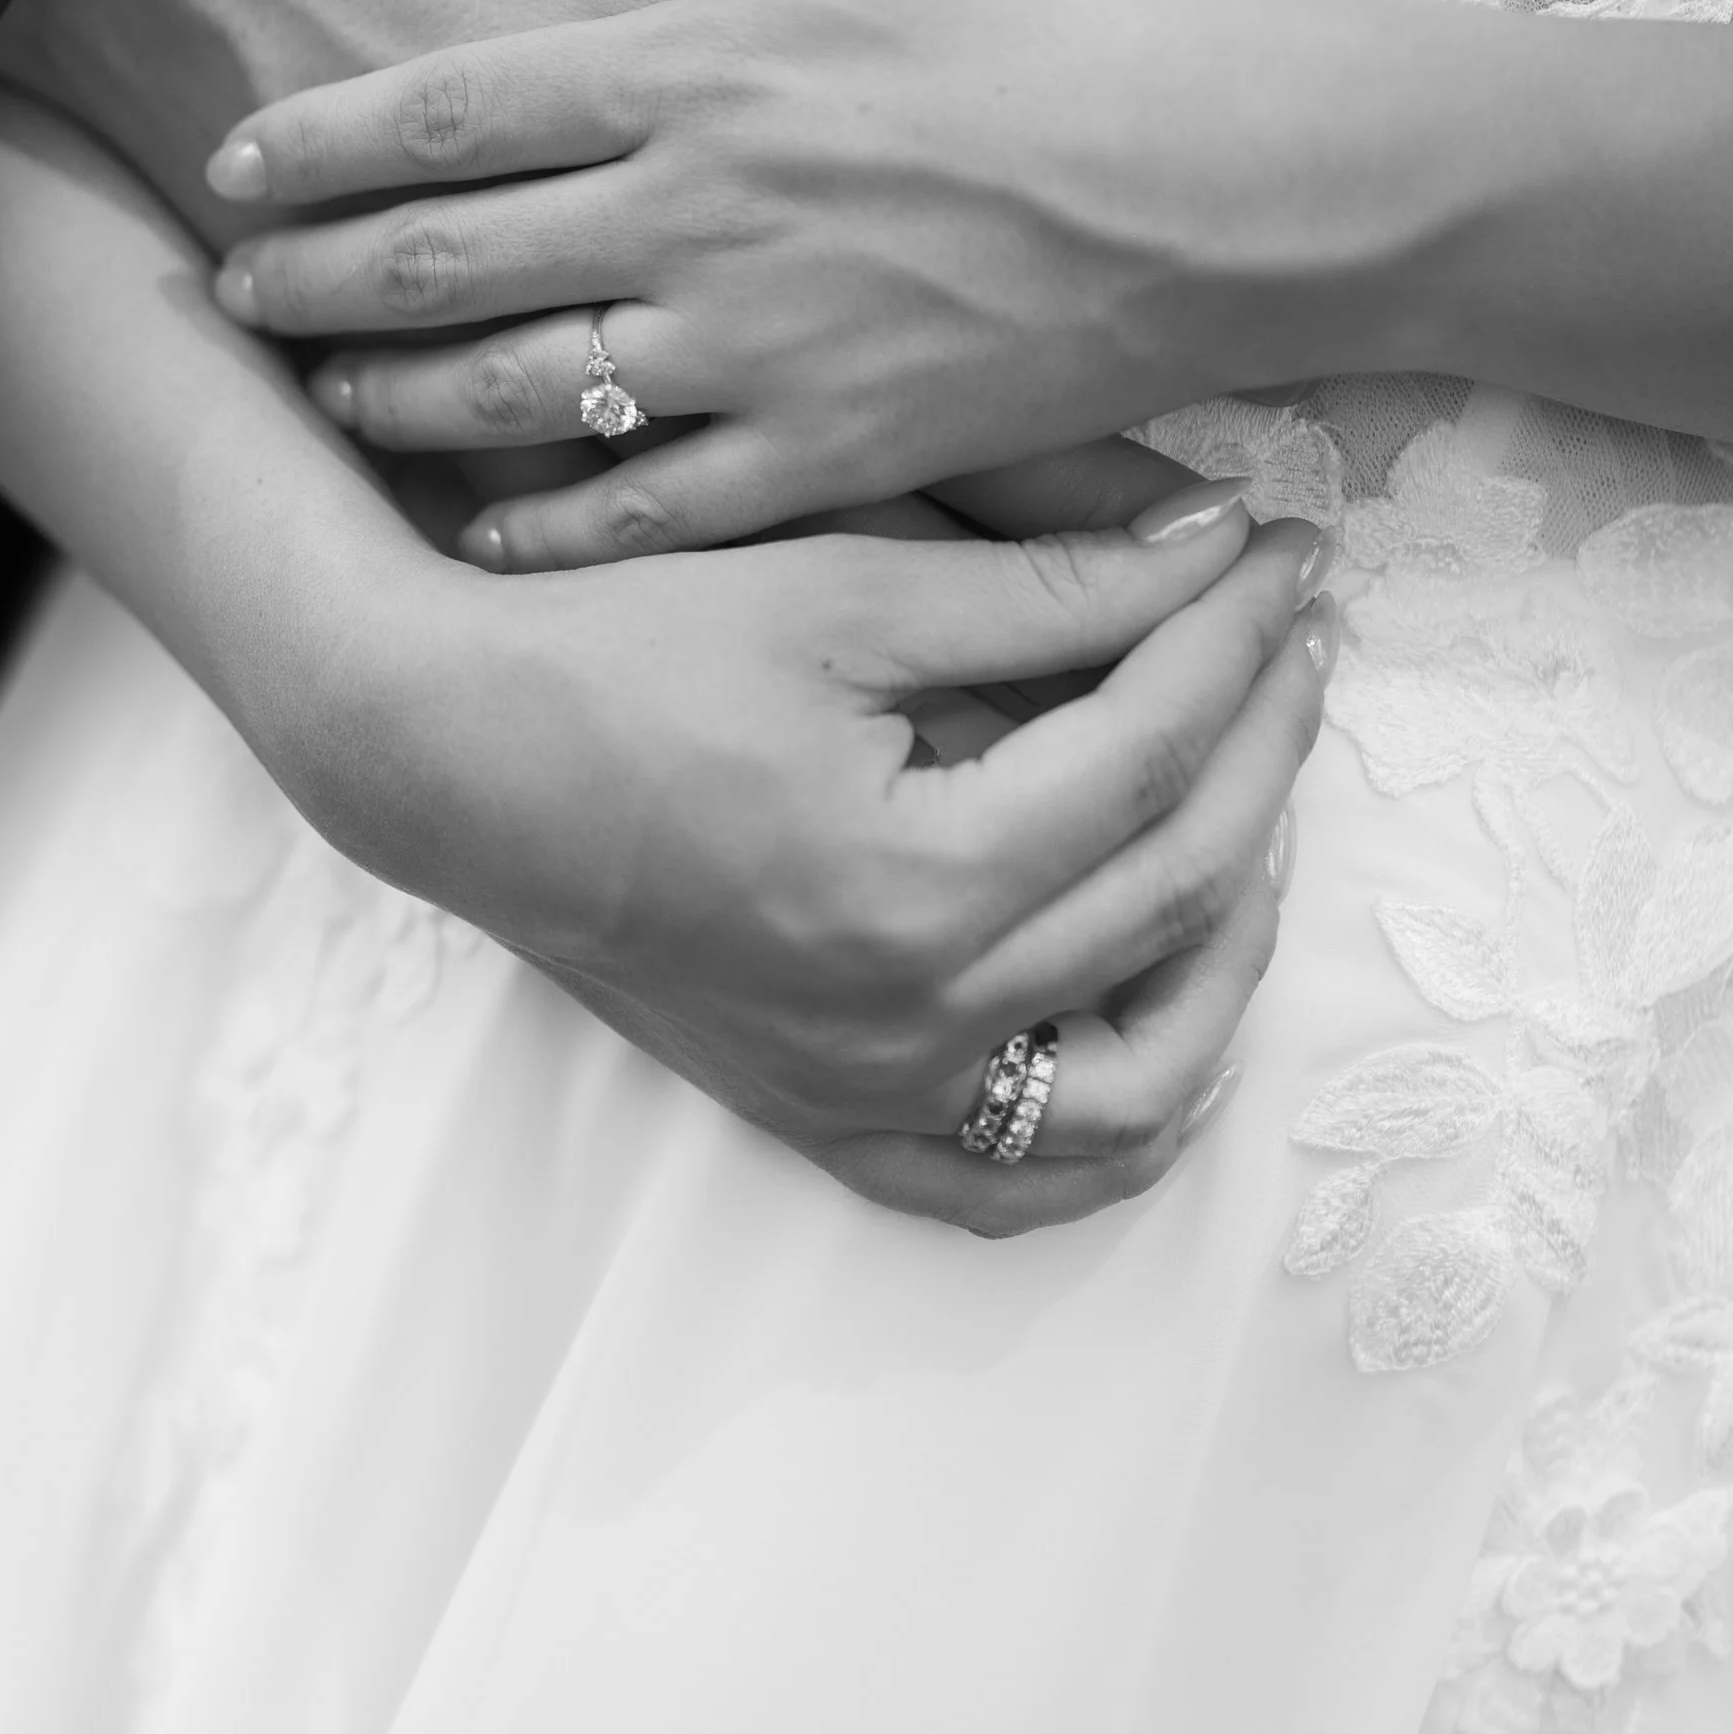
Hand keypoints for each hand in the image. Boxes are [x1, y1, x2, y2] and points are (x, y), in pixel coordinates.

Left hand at [208, 0, 1418, 562]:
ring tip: (327, 403)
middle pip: (446, 263)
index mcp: (698, 68)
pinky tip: (487, 541)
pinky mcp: (835, 454)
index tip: (231, 165)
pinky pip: (654, 513)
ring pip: (522, 397)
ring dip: (401, 405)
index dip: (319, 143)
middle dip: (314, 284)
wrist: (1250, 185)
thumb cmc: (1084, 15)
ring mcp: (760, 352)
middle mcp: (696, 218)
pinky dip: (554, 532)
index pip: (446, 107)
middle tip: (229, 296)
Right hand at [302, 487, 1332, 1234]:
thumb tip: (1220, 547)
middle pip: (1170, 888)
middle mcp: (909, 1022)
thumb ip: (1044, 585)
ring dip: (1229, 949)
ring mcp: (869, 1093)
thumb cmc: (618, 652)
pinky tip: (1163, 1016)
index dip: (1233, 639)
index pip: (1149, 753)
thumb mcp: (836, 588)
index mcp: (916, 885)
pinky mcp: (826, 1117)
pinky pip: (1013, 1187)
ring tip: (1255, 818)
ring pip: (1139, 1079)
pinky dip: (1119, 1127)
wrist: (442, 755)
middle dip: (1260, 744)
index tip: (1286, 557)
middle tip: (1290, 639)